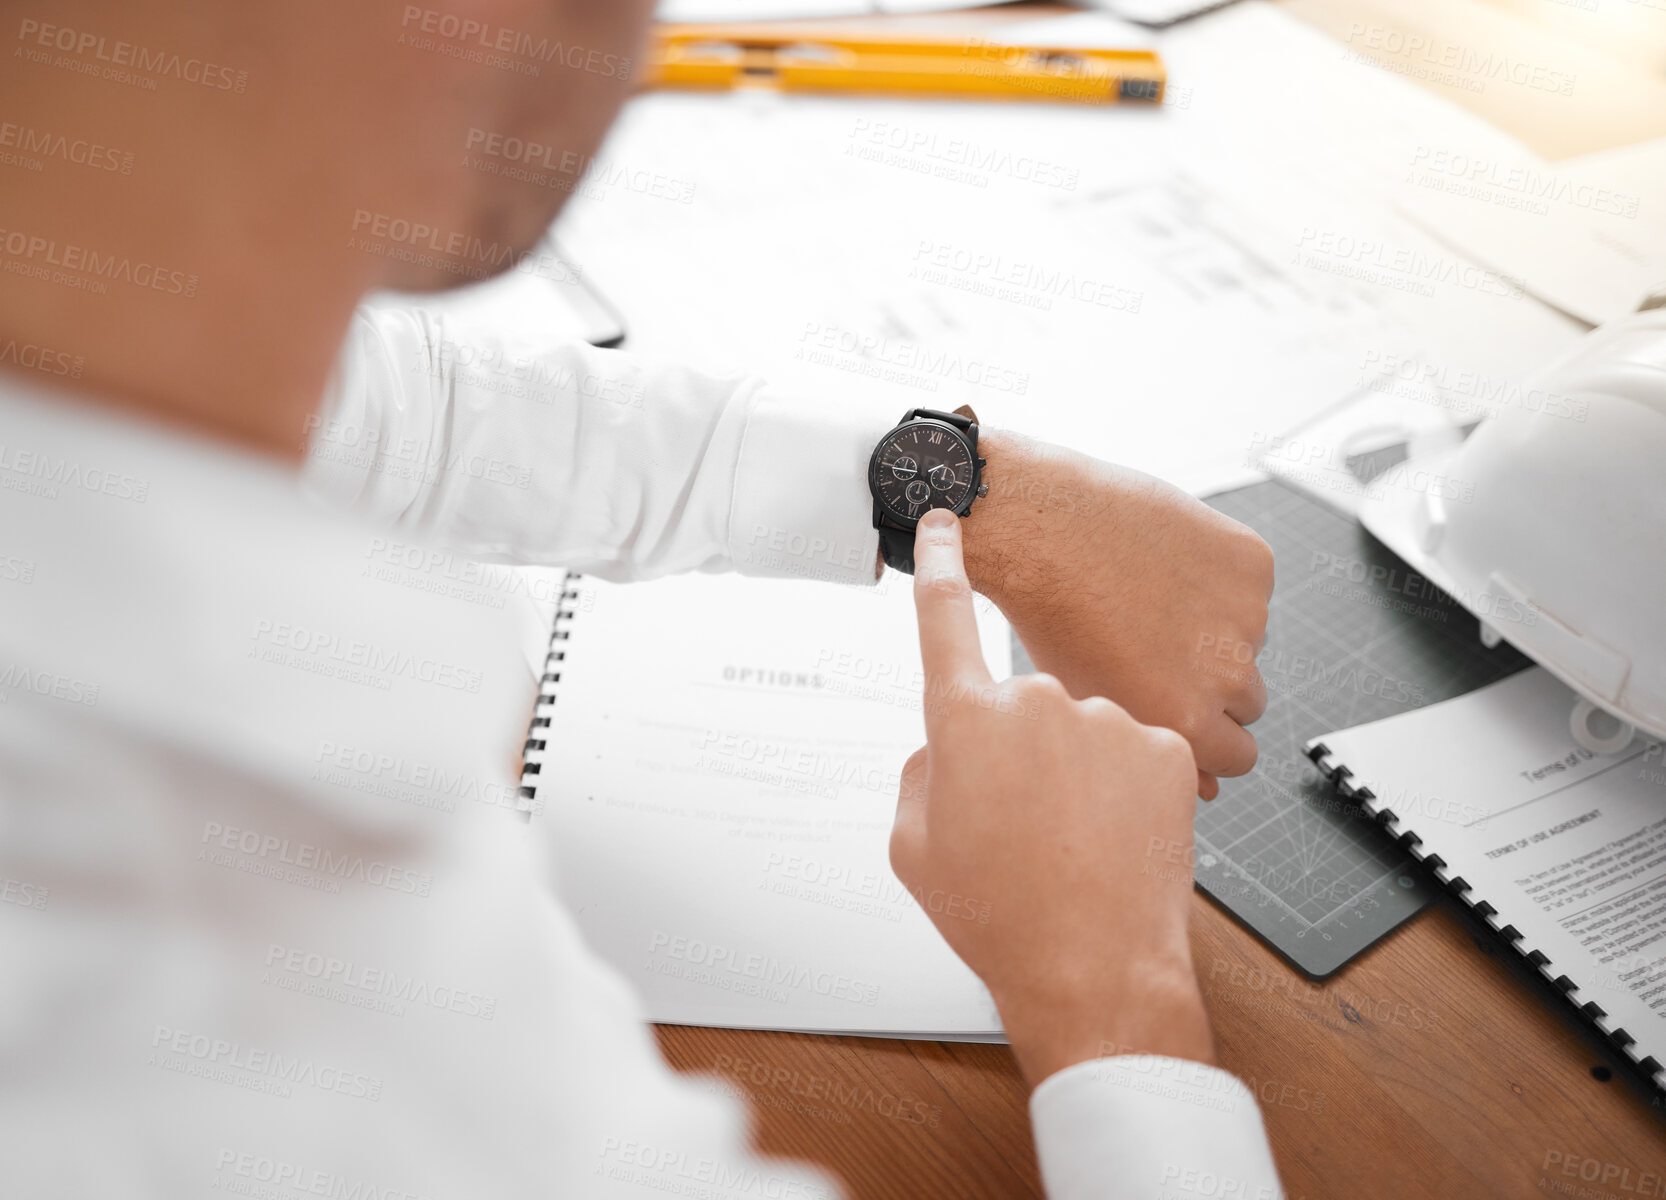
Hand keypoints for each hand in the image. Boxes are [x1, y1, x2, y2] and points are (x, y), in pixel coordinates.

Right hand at [892, 508, 1214, 1087]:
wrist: (1094, 969)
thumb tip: (947, 746)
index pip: (942, 616)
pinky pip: (1133, 751)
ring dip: (1075, 771)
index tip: (944, 519)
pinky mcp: (1164, 748)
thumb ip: (921, 773)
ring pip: (1082, 729)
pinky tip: (1112, 835)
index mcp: (966, 720)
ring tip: (1069, 841)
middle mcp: (1038, 703)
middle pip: (1020, 702)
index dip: (939, 561)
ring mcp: (1108, 721)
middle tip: (1018, 820)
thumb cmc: (1000, 915)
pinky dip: (1123, 787)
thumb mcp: (914, 848)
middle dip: (1018, 749)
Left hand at [960, 431, 1273, 798]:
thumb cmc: (1053, 614)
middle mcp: (1227, 676)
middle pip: (1249, 700)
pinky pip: (1249, 585)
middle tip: (1162, 649)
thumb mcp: (1092, 703)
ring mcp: (1247, 615)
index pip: (1241, 757)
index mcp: (1188, 722)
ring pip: (1249, 640)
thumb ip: (1153, 748)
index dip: (1211, 736)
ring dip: (1216, 627)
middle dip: (1216, 684)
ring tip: (1152, 600)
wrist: (1042, 528)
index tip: (1187, 709)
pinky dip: (1218, 575)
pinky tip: (1164, 562)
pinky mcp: (1252, 563)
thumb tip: (1209, 787)